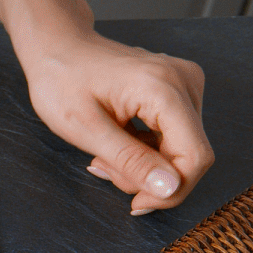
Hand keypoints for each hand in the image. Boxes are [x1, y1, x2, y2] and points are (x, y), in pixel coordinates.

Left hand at [19, 30, 211, 214]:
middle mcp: (184, 81)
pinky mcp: (176, 91)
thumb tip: (170, 188)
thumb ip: (130, 161)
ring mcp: (183, 84)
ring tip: (103, 155)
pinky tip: (115, 144)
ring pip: (180, 150)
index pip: (195, 156)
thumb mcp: (86, 130)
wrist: (57, 47)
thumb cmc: (61, 81)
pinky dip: (144, 150)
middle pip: (189, 155)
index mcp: (163, 88)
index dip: (170, 190)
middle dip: (148, 177)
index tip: (137, 204)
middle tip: (103, 168)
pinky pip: (172, 136)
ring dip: (142, 164)